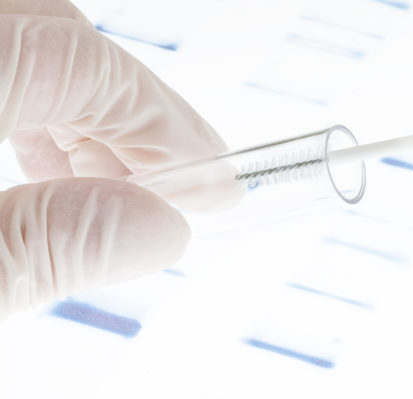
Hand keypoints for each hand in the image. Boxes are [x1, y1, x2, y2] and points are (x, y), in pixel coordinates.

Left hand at [0, 1, 226, 316]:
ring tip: (107, 184)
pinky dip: (28, 94)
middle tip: (173, 190)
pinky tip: (39, 151)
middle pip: (55, 33)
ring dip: (79, 103)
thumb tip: (159, 227)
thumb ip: (41, 244)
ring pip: (21, 33)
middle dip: (127, 112)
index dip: (164, 125)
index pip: (79, 65)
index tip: (217, 184)